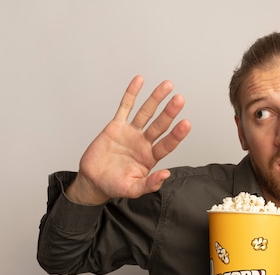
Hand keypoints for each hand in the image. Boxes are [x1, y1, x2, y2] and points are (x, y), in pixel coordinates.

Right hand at [66, 76, 190, 204]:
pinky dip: (132, 94)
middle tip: (179, 99)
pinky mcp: (116, 126)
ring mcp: (131, 132)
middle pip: (159, 125)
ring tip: (167, 85)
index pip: (167, 144)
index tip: (186, 123)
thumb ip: (149, 184)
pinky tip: (140, 80)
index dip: (176, 134)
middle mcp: (143, 142)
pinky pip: (125, 107)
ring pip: (145, 112)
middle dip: (169, 112)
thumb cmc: (114, 186)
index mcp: (150, 157)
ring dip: (156, 99)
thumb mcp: (133, 189)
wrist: (93, 181)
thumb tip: (166, 175)